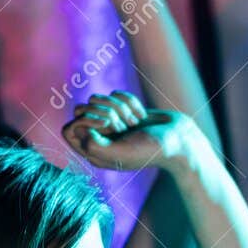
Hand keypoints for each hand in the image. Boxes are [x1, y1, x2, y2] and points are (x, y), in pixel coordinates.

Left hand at [62, 92, 197, 170]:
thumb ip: (94, 147)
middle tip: (122, 124)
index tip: (106, 124)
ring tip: (134, 122)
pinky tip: (142, 116)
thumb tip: (78, 128)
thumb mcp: (121, 154)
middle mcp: (98, 138)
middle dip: (103, 110)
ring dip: (118, 105)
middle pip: (80, 110)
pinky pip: (114, 93)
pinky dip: (130, 102)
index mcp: (92, 153)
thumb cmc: (151, 150)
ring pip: (96, 99)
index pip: (68, 129)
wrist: (178, 139)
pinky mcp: (122, 110)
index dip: (84, 121)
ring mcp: (110, 123)